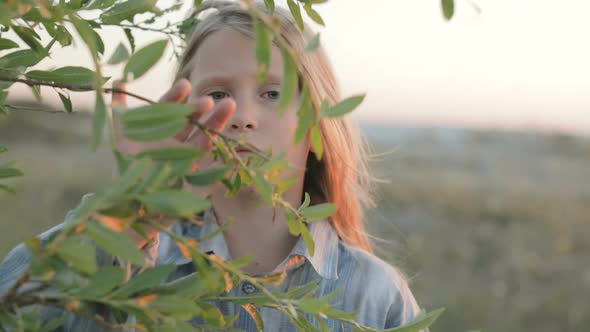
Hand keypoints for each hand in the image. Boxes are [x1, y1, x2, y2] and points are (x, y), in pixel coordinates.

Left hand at [112, 78, 235, 161]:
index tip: (185, 85)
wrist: (129, 196)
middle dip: (199, 108)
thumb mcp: (121, 134)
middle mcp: (174, 138)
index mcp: (159, 127)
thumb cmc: (126, 164)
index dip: (177, 96)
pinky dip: (217, 141)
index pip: (169, 107)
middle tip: (208, 101)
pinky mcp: (192, 168)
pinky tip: (227, 133)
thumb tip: (118, 81)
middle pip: (190, 119)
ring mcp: (185, 153)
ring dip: (217, 119)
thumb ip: (121, 109)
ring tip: (230, 104)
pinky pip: (205, 152)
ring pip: (204, 134)